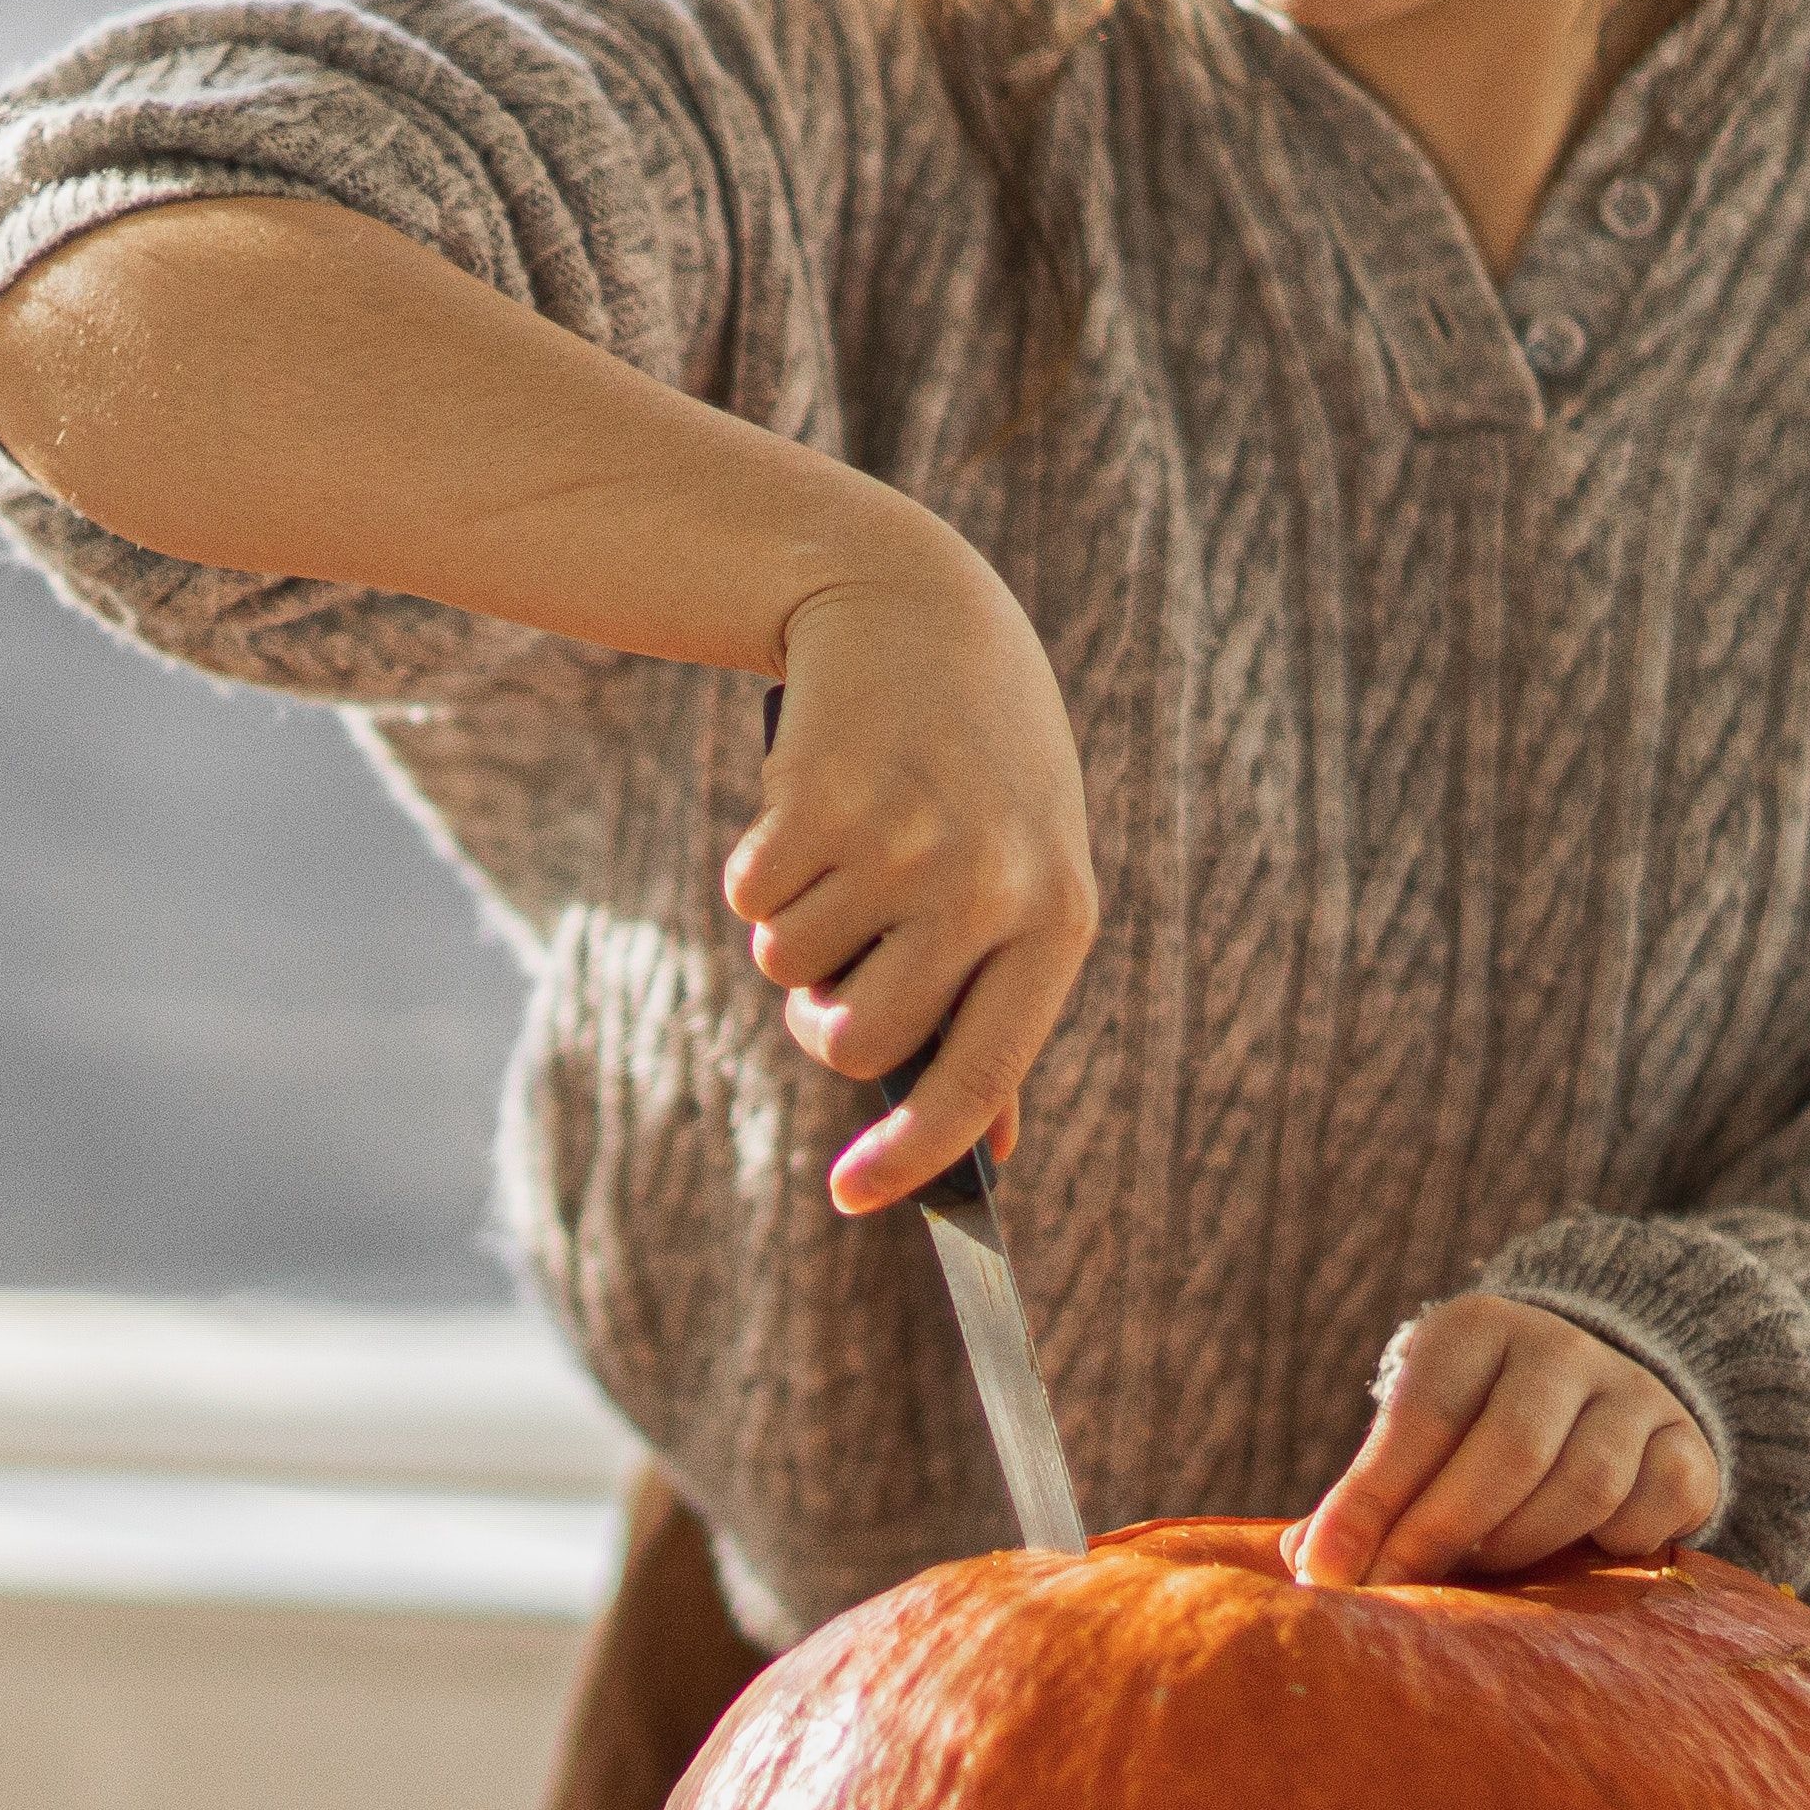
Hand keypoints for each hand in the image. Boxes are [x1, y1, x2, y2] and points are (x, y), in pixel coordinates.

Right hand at [726, 537, 1096, 1214]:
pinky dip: (758, 874)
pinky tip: (804, 811)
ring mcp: (900, 843)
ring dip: (793, 930)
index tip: (853, 1198)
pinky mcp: (817, 801)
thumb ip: (1000, 1007)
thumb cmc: (979, 771)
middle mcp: (985, 887)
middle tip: (829, 978)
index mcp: (1057, 917)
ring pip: (791, 967)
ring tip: (840, 852)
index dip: (914, 1153)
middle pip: (858, 1041)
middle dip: (823, 1025)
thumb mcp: (1024, 875)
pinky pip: (751, 902)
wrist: (914, 611)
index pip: (981, 1074)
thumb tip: (987, 1152)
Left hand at [1288, 1300, 1722, 1587]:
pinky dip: (1604, 1551)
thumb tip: (1310, 1567)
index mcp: (1475, 1330)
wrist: (1596, 1402)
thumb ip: (1367, 1496)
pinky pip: (1647, 1515)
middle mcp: (1562, 1347)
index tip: (1328, 1573)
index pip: (1421, 1414)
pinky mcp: (1689, 1447)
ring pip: (1583, 1486)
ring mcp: (1635, 1393)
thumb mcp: (1417, 1439)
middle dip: (1443, 1534)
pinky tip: (1573, 1559)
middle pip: (1508, 1451)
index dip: (1373, 1500)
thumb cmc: (1474, 1437)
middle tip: (1399, 1594)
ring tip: (1483, 1573)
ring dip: (1522, 1548)